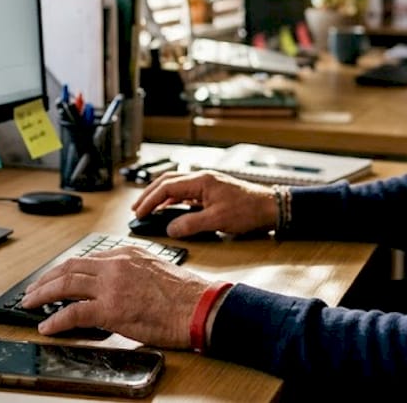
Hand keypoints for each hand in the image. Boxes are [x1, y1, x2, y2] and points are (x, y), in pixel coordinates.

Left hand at [19, 246, 211, 346]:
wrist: (199, 306)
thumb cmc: (185, 293)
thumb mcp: (155, 268)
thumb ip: (132, 270)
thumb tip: (118, 284)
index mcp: (126, 254)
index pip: (86, 259)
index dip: (66, 270)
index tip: (56, 278)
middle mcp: (115, 265)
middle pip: (69, 267)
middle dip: (46, 279)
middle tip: (33, 289)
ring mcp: (111, 286)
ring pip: (65, 285)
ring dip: (42, 294)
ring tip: (29, 304)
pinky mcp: (111, 309)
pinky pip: (73, 313)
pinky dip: (55, 320)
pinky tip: (47, 327)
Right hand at [132, 170, 277, 237]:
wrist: (270, 207)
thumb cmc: (248, 211)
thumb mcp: (217, 220)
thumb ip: (191, 224)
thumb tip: (170, 229)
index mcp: (201, 181)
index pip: (167, 187)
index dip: (150, 200)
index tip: (139, 213)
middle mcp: (202, 178)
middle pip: (168, 182)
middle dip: (150, 195)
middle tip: (137, 209)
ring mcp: (207, 184)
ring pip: (176, 185)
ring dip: (161, 196)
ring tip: (148, 209)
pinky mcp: (212, 191)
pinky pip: (186, 192)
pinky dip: (173, 200)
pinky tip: (170, 209)